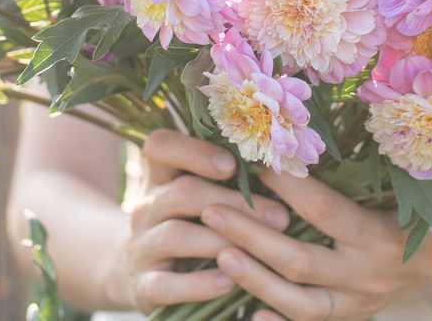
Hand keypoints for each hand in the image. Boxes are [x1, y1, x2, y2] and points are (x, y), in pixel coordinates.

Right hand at [109, 129, 291, 312]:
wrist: (149, 274)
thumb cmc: (192, 223)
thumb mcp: (202, 194)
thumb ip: (231, 178)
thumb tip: (290, 169)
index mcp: (161, 175)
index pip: (161, 146)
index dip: (195, 151)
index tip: (232, 164)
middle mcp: (146, 206)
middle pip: (182, 192)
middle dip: (235, 203)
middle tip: (280, 217)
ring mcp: (140, 246)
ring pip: (174, 235)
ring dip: (220, 241)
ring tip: (258, 250)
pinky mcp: (144, 285)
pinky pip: (166, 284)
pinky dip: (199, 284)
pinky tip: (229, 281)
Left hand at [199, 169, 431, 320]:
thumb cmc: (419, 217)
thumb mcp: (401, 192)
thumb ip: (358, 174)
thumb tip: (296, 142)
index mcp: (380, 235)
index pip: (324, 209)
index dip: (285, 186)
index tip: (250, 162)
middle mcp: (368, 275)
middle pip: (300, 261)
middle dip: (252, 235)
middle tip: (211, 209)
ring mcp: (357, 306)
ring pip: (300, 304)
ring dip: (255, 279)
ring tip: (219, 254)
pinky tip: (247, 313)